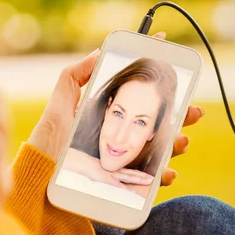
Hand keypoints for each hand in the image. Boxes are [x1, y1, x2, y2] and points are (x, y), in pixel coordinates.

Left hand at [28, 31, 205, 186]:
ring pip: (159, 149)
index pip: (137, 96)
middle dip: (180, 115)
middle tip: (194, 110)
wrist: (40, 178)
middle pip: (156, 122)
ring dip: (176, 143)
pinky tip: (167, 171)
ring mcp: (121, 158)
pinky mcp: (121, 182)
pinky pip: (148, 179)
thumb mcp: (59, 105)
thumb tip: (98, 52)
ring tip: (181, 139)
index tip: (176, 66)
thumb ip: (74, 76)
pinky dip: (162, 175)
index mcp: (107, 115)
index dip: (158, 83)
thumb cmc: (48, 141)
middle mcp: (118, 135)